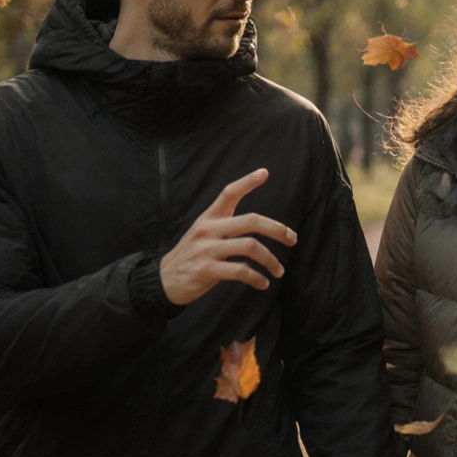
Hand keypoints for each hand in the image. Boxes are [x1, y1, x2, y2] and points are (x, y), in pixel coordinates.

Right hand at [159, 168, 297, 304]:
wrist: (164, 280)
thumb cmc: (191, 255)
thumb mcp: (202, 232)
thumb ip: (224, 224)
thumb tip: (256, 224)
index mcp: (208, 217)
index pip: (228, 193)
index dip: (247, 182)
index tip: (264, 173)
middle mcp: (208, 229)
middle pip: (251, 221)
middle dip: (277, 229)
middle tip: (292, 239)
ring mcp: (207, 249)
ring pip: (250, 247)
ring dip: (271, 260)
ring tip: (279, 270)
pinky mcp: (207, 270)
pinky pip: (241, 271)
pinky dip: (257, 278)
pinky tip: (263, 283)